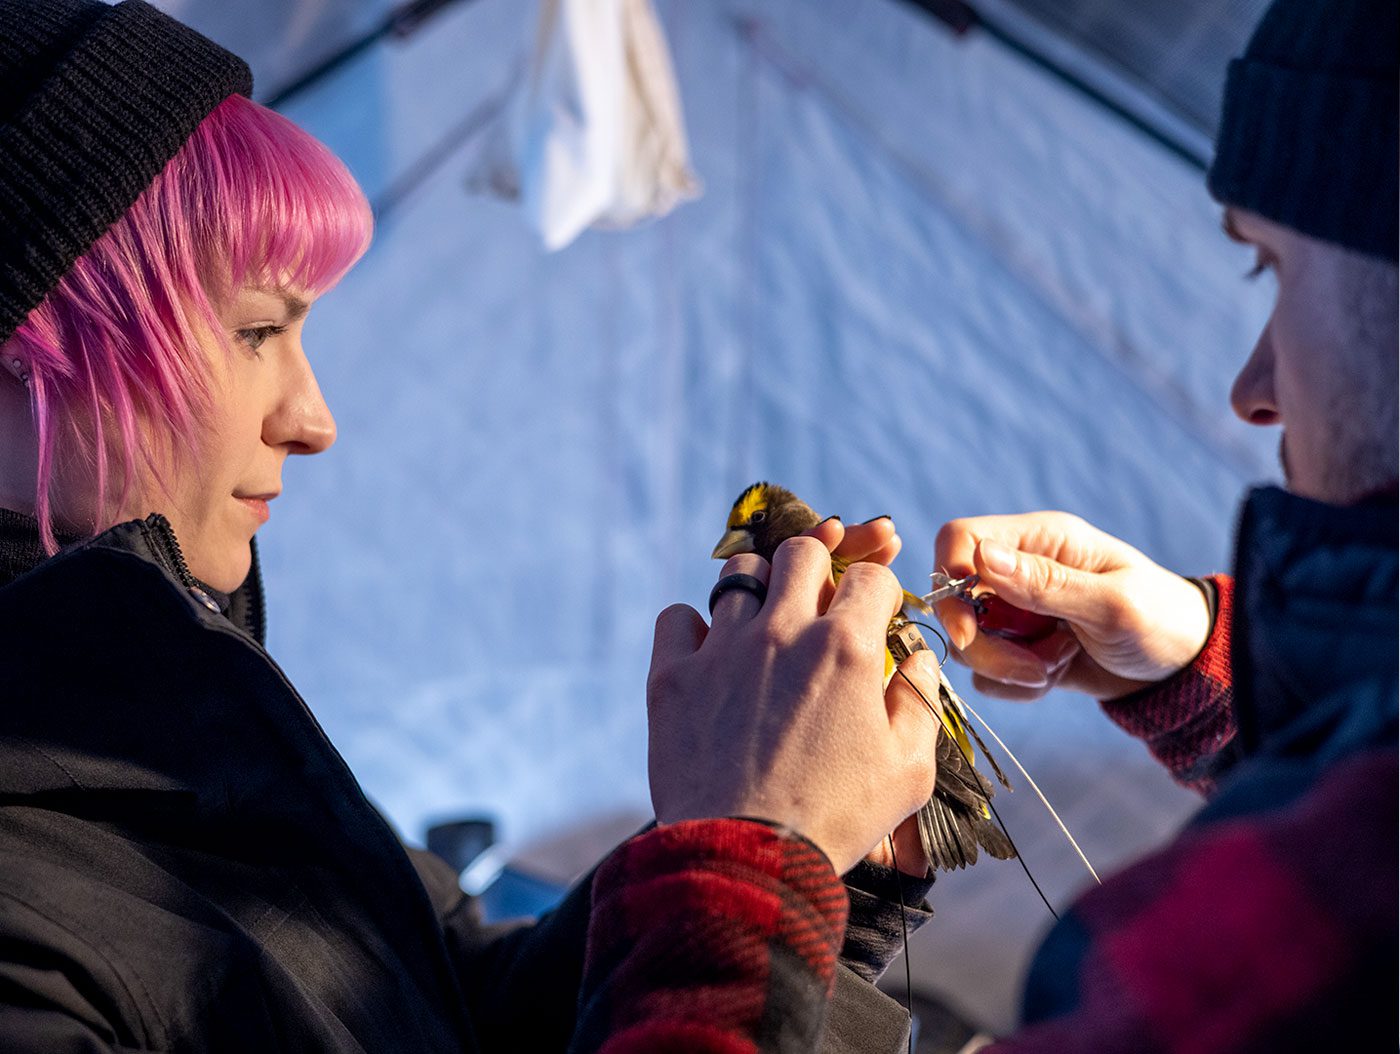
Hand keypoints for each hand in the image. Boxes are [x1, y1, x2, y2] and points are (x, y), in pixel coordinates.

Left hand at [648, 536, 940, 874]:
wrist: (746, 863)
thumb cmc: (835, 821)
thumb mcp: (908, 772)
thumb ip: (920, 702)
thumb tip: (917, 658)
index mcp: (845, 649)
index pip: (871, 578)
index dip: (878, 593)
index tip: (873, 617)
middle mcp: (783, 633)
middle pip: (803, 551)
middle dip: (819, 568)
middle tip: (819, 605)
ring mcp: (721, 650)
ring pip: (740, 575)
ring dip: (759, 590)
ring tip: (764, 627)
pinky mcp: (671, 676)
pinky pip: (676, 617)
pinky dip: (691, 627)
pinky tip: (709, 654)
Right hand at [934, 512, 1210, 700]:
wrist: (1182, 669)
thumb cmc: (1161, 619)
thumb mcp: (1111, 604)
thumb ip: (1046, 583)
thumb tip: (982, 556)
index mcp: (1040, 539)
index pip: (960, 539)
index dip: (949, 578)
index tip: (970, 627)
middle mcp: (1018, 570)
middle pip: (955, 600)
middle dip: (986, 644)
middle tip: (1033, 667)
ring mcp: (1015, 611)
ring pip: (968, 642)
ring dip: (1007, 667)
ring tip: (1057, 666)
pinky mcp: (1016, 648)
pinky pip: (986, 673)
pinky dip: (1015, 685)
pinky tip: (1056, 675)